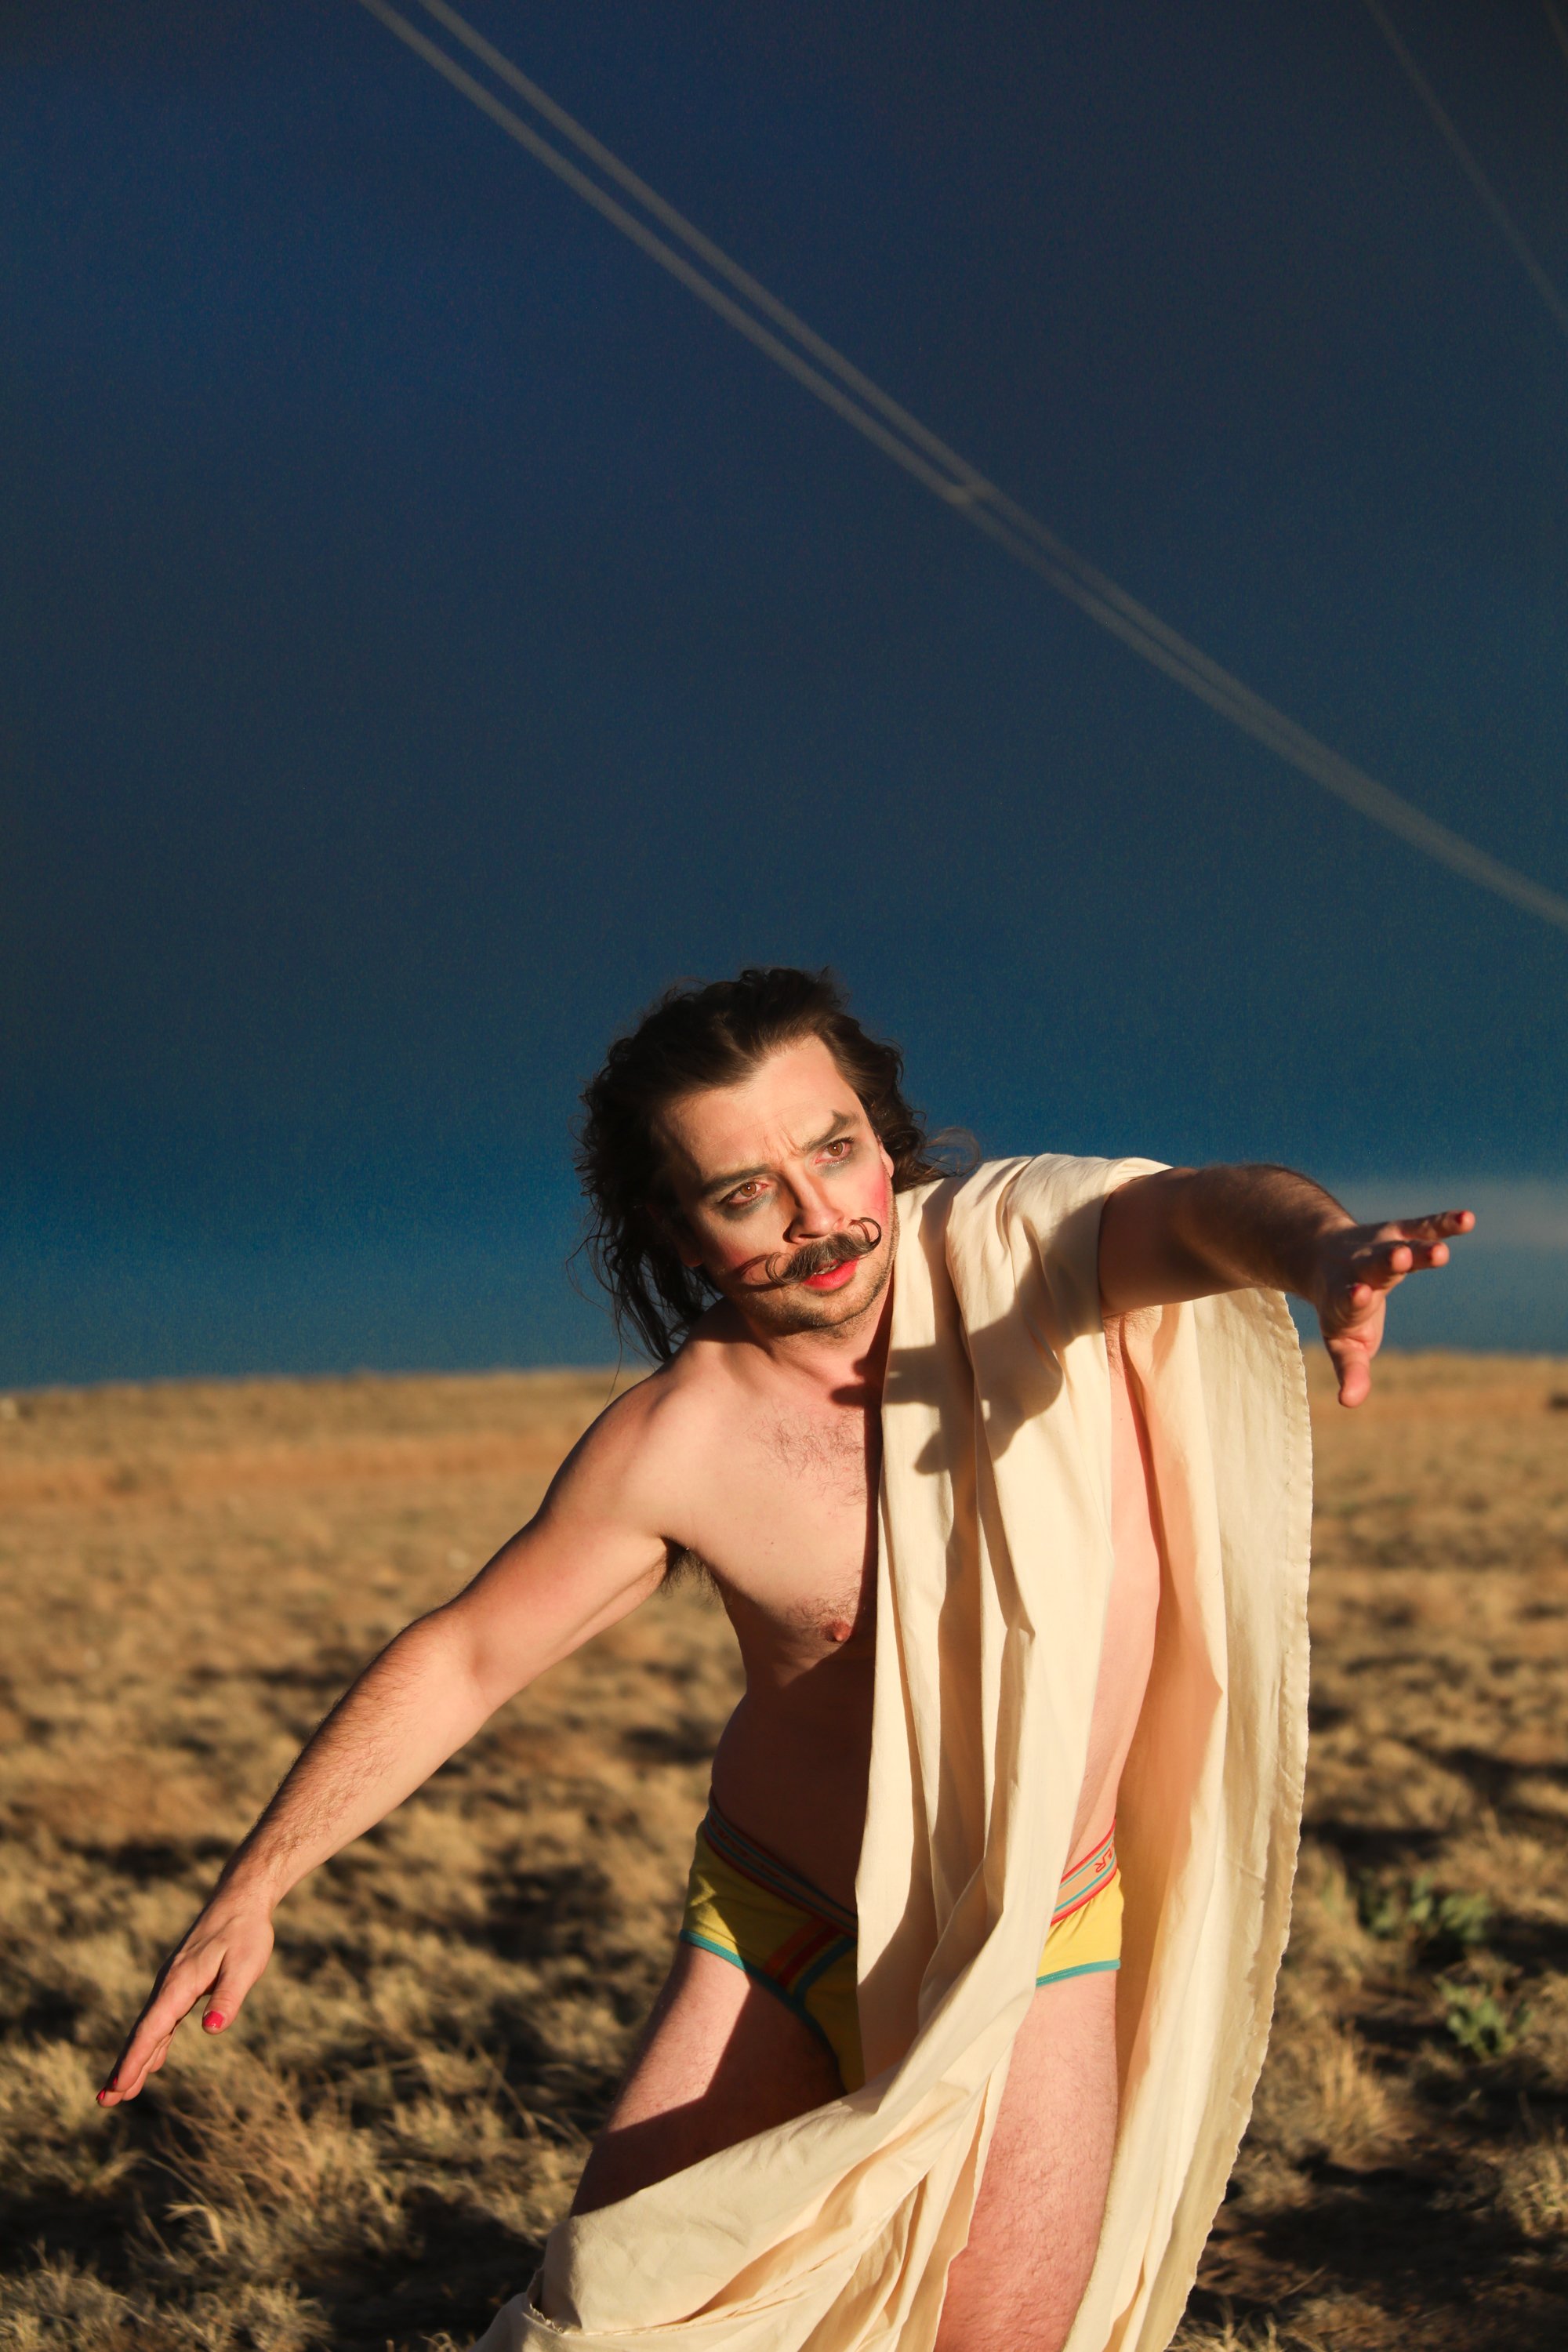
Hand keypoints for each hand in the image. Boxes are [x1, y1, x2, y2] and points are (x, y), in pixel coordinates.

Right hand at [97, 1890, 274, 2106]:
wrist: (241, 1899)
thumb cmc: (246, 1932)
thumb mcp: (244, 1966)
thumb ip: (226, 1998)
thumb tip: (211, 2031)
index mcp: (179, 1984)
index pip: (152, 2029)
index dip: (134, 2059)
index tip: (117, 2087)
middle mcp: (169, 1985)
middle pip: (143, 2033)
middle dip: (125, 2067)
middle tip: (105, 2101)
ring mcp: (173, 1984)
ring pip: (151, 2028)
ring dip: (137, 2059)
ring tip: (120, 2091)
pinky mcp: (182, 1983)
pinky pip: (163, 2019)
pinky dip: (154, 2042)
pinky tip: (153, 2061)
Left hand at [1313, 1209, 1474, 1407]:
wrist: (1320, 1255)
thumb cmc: (1341, 1309)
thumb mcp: (1342, 1342)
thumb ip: (1350, 1370)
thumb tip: (1350, 1402)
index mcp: (1342, 1297)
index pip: (1346, 1296)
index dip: (1353, 1296)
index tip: (1359, 1293)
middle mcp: (1359, 1268)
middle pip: (1373, 1264)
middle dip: (1387, 1262)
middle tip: (1399, 1258)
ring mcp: (1380, 1248)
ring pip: (1400, 1245)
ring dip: (1420, 1249)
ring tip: (1441, 1252)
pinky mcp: (1401, 1232)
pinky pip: (1424, 1226)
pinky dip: (1444, 1224)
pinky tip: (1467, 1220)